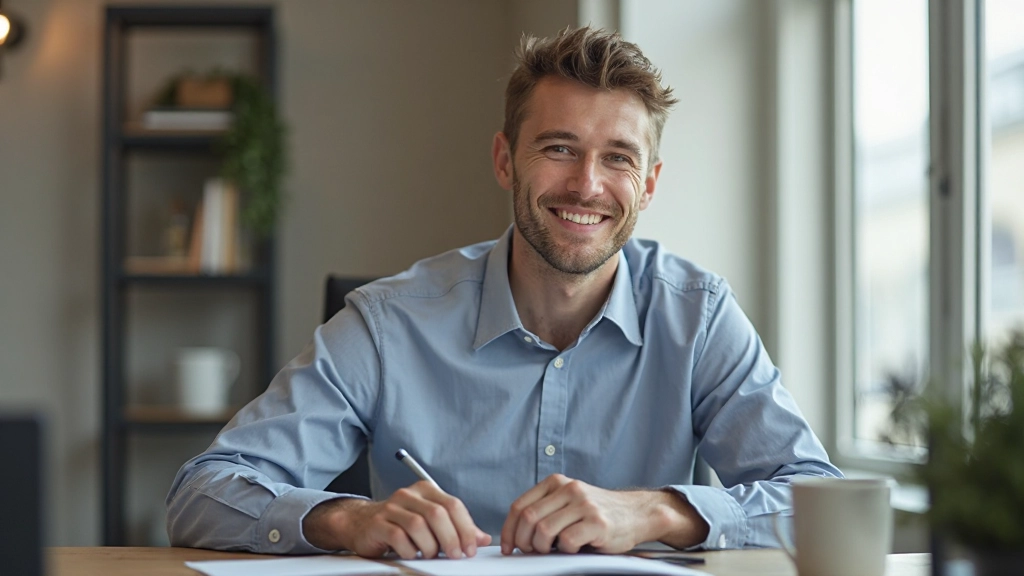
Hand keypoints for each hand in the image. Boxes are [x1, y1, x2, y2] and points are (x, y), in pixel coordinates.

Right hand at [303, 482, 490, 558]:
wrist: (362, 523)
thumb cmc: (401, 523)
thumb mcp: (431, 523)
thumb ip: (456, 528)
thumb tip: (482, 539)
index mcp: (426, 490)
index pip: (453, 505)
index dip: (466, 528)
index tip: (471, 548)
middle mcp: (409, 495)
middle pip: (437, 514)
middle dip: (451, 538)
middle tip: (455, 555)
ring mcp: (392, 507)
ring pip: (419, 526)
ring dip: (429, 546)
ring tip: (430, 554)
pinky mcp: (378, 523)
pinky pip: (399, 537)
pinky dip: (410, 550)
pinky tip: (412, 553)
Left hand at [500, 474, 707, 554]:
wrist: (636, 513)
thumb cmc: (598, 513)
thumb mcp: (569, 501)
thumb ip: (546, 510)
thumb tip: (516, 535)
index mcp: (556, 482)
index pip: (520, 506)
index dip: (509, 530)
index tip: (509, 546)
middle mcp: (569, 489)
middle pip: (529, 519)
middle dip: (523, 541)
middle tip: (530, 552)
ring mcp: (584, 504)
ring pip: (544, 531)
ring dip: (542, 548)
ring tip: (552, 550)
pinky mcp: (597, 522)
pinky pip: (567, 541)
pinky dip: (565, 550)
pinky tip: (574, 548)